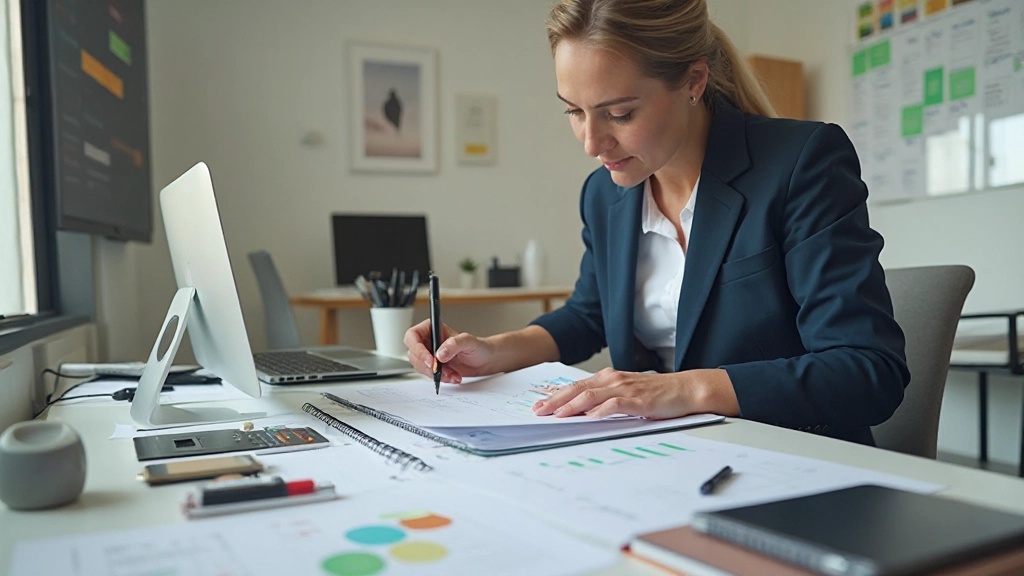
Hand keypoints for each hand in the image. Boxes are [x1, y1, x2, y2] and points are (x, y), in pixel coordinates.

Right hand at [403, 320, 495, 382]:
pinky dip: (440, 378)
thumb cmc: (478, 346)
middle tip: (441, 371)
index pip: (413, 336)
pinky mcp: (433, 367)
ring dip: (436, 374)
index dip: (418, 349)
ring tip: (453, 374)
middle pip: (414, 354)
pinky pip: (429, 375)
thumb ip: (454, 344)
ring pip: (420, 367)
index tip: (430, 361)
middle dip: (428, 365)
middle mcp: (427, 340)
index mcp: (431, 328)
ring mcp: (429, 355)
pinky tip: (453, 377)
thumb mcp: (468, 342)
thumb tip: (439, 354)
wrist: (484, 361)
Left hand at [532, 368, 737, 419]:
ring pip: (591, 395)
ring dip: (571, 406)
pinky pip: (614, 405)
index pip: (576, 386)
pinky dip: (599, 411)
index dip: (556, 395)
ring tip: (557, 415)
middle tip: (539, 411)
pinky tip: (588, 419)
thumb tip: (584, 414)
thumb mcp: (627, 394)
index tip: (540, 405)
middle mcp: (613, 379)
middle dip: (556, 400)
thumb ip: (606, 400)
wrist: (685, 389)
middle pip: (577, 389)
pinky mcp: (637, 400)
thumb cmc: (657, 394)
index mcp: (609, 378)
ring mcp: (625, 388)